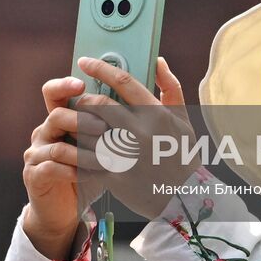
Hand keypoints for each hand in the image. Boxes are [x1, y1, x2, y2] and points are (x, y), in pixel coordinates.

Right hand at [21, 75, 108, 258]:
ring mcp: (36, 153)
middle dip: (82, 119)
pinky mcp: (35, 175)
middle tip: (104, 128)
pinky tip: (88, 175)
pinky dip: (72, 171)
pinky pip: (51, 168)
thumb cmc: (88, 172)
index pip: (55, 92)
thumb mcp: (102, 147)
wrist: (65, 209)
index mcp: (60, 118)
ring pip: (57, 144)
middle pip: (57, 114)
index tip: (82, 84)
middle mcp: (44, 132)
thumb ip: (112, 123)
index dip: (65, 84)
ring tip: (104, 159)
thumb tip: (136, 100)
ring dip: (82, 151)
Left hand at [71, 56, 197, 219]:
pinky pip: (86, 156)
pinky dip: (78, 148)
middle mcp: (140, 132)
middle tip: (79, 99)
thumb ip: (170, 88)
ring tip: (76, 122)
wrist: (184, 200)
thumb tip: (158, 60)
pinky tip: (76, 146)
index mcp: (157, 115)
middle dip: (84, 98)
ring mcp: (126, 155)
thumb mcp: (183, 121)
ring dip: (78, 123)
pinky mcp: (113, 175)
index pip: (123, 81)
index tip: (85, 61)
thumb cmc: (183, 156)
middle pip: (99, 103)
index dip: (100, 68)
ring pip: (87, 129)